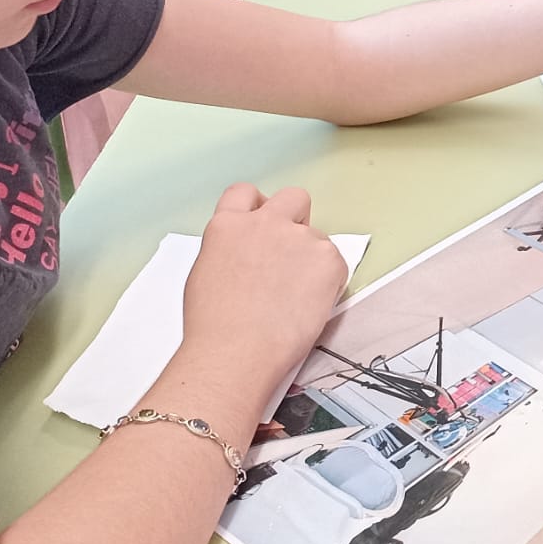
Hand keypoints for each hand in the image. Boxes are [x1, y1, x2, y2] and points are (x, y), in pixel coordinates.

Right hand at [182, 184, 349, 386]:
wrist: (237, 350)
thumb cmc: (216, 326)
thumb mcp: (207, 272)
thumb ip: (231, 249)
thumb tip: (247, 254)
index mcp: (228, 226)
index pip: (245, 194)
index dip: (258, 207)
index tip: (263, 222)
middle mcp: (265, 223)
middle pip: (292, 198)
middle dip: (295, 218)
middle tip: (291, 251)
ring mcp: (299, 238)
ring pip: (317, 236)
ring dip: (311, 257)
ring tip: (295, 295)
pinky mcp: (329, 258)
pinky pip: (335, 262)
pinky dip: (328, 279)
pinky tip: (308, 303)